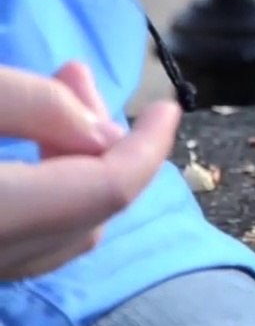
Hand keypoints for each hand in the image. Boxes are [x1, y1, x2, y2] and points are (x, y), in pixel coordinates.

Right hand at [0, 61, 181, 280]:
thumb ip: (33, 105)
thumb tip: (106, 135)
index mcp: (0, 220)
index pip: (104, 193)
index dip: (146, 148)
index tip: (167, 108)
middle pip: (84, 216)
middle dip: (101, 149)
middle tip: (76, 80)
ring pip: (56, 237)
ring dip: (71, 173)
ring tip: (49, 103)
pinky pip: (23, 246)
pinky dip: (43, 199)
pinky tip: (28, 151)